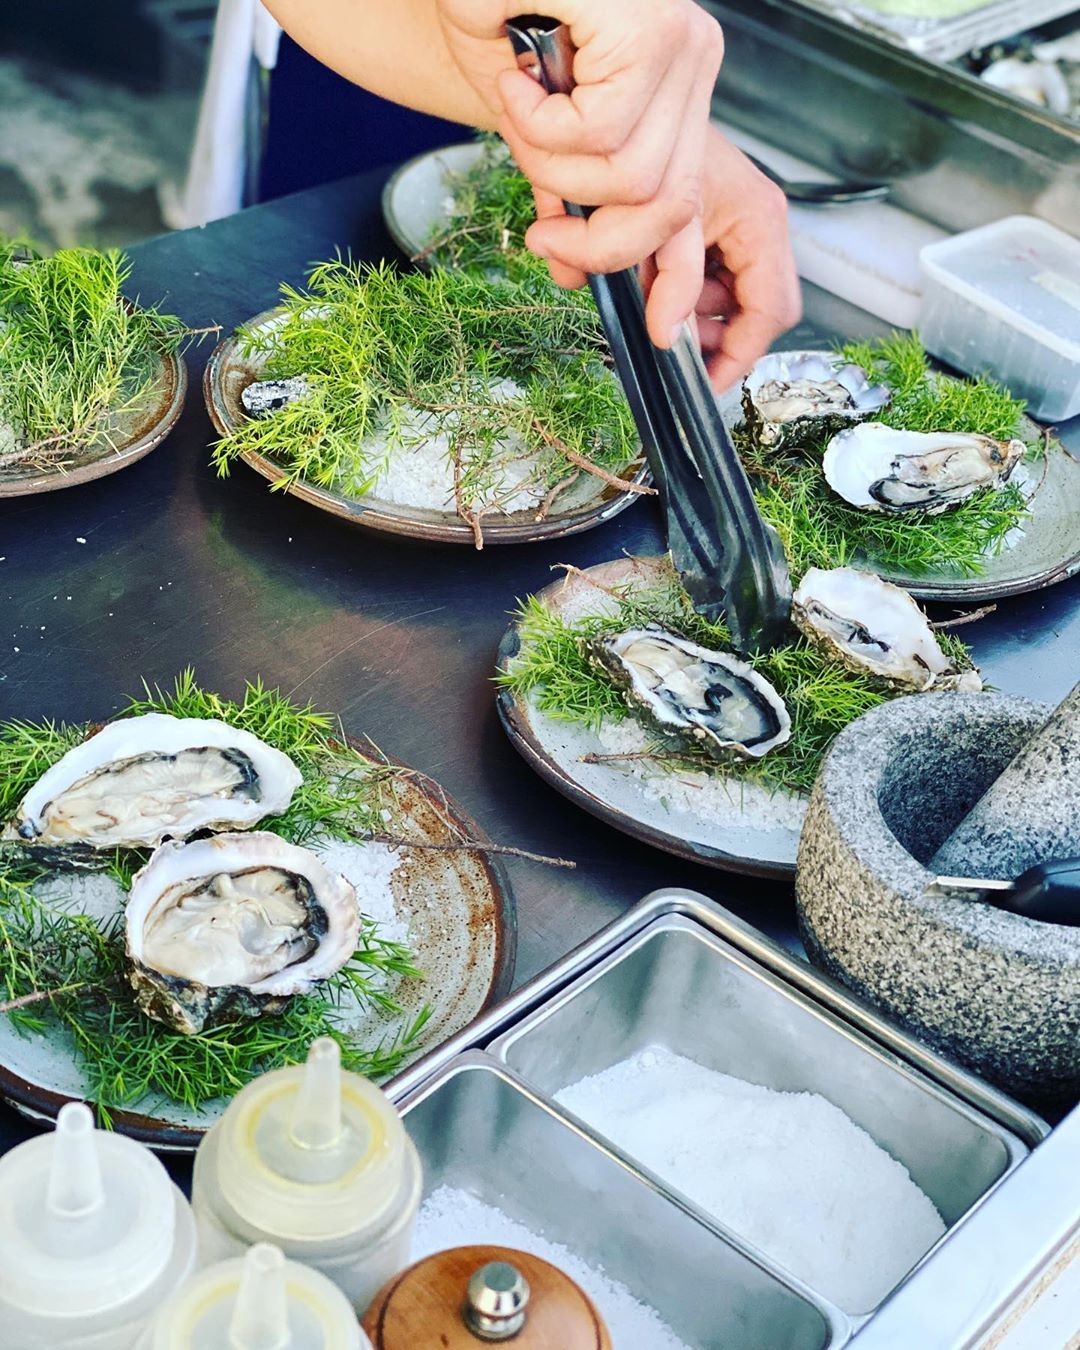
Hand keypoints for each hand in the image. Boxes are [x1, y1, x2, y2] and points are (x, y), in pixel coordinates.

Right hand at [436, 0, 723, 346]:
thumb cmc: (492, 10)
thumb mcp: (537, 115)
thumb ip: (566, 181)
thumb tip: (569, 257)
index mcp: (677, 85)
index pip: (687, 205)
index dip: (645, 267)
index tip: (596, 291)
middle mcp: (694, 61)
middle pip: (669, 206)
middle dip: (596, 242)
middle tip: (542, 230)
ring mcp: (682, 44)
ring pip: (630, 180)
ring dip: (553, 169)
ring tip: (521, 112)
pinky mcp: (652, 31)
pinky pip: (598, 137)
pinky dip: (537, 126)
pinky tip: (518, 81)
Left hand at [647, 127, 802, 390]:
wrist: (628, 113)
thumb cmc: (654, 149)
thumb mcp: (663, 223)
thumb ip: (670, 282)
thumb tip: (670, 341)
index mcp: (761, 223)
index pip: (770, 312)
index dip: (738, 357)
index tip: (704, 385)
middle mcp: (758, 229)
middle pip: (753, 313)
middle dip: (713, 336)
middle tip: (673, 344)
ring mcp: (737, 233)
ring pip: (725, 304)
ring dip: (689, 316)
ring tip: (651, 300)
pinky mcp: (712, 235)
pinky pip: (704, 284)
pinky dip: (675, 295)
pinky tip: (647, 282)